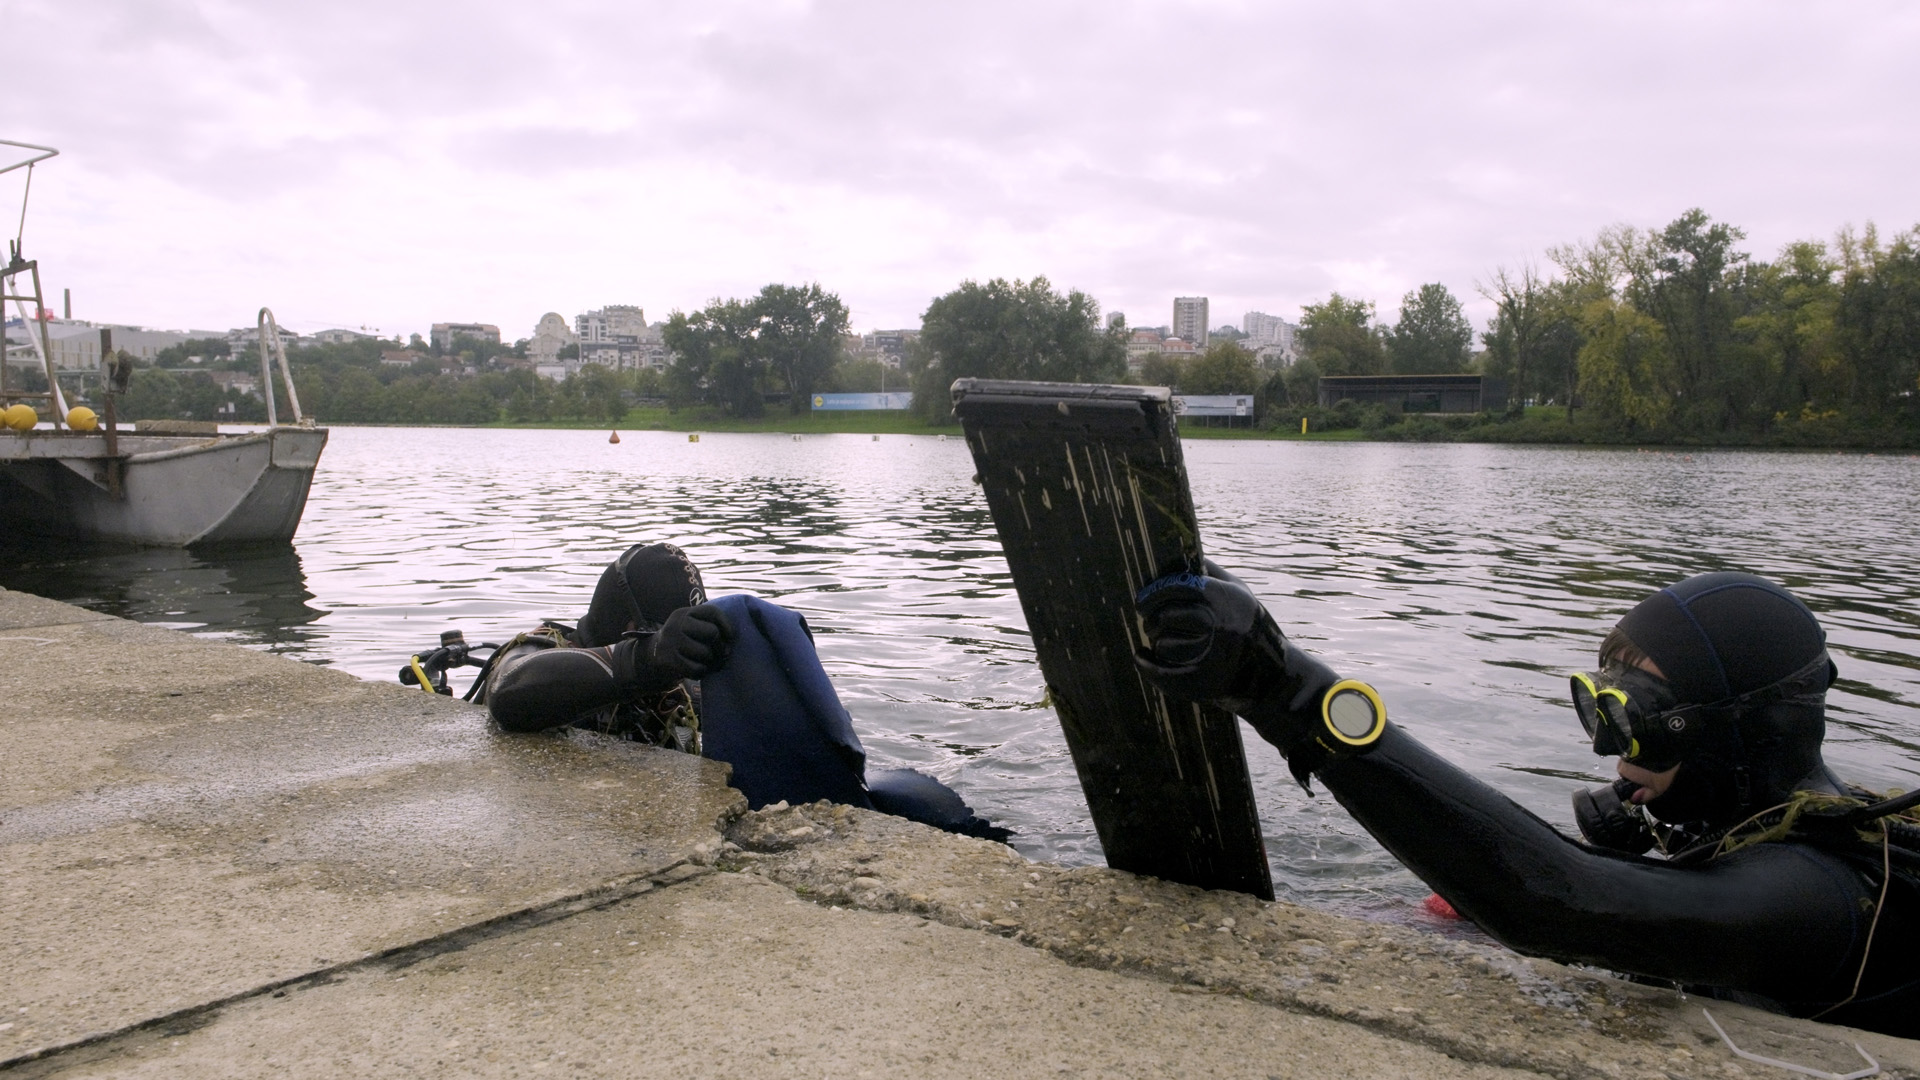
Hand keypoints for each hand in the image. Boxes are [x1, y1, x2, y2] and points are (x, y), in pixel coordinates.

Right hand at [644, 602, 736, 680]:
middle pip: (712, 632)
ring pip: (705, 653)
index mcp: (684, 613)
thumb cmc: (682, 642)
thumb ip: (709, 628)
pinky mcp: (668, 660)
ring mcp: (670, 641)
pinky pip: (697, 669)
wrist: (652, 657)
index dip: (726, 625)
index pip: (712, 612)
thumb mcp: (692, 628)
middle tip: (721, 654)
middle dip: (720, 647)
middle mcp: (676, 624)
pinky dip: (702, 672)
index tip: (730, 637)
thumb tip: (729, 647)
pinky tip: (699, 670)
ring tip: (708, 662)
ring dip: (711, 661)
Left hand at [1133, 568, 1365, 788]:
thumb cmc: (1249, 627)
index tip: (1142, 600)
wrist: (1271, 676)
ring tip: (1161, 638)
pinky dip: (1147, 663)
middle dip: (1151, 618)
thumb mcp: (1240, 593)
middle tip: (1150, 620)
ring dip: (1156, 640)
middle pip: (1166, 616)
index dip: (1154, 592)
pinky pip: (1161, 670)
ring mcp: (1211, 655)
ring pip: (1163, 643)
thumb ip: (1212, 572)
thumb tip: (1183, 553)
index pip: (1178, 586)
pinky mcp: (1202, 680)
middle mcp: (1219, 625)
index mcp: (1224, 599)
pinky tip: (1143, 656)